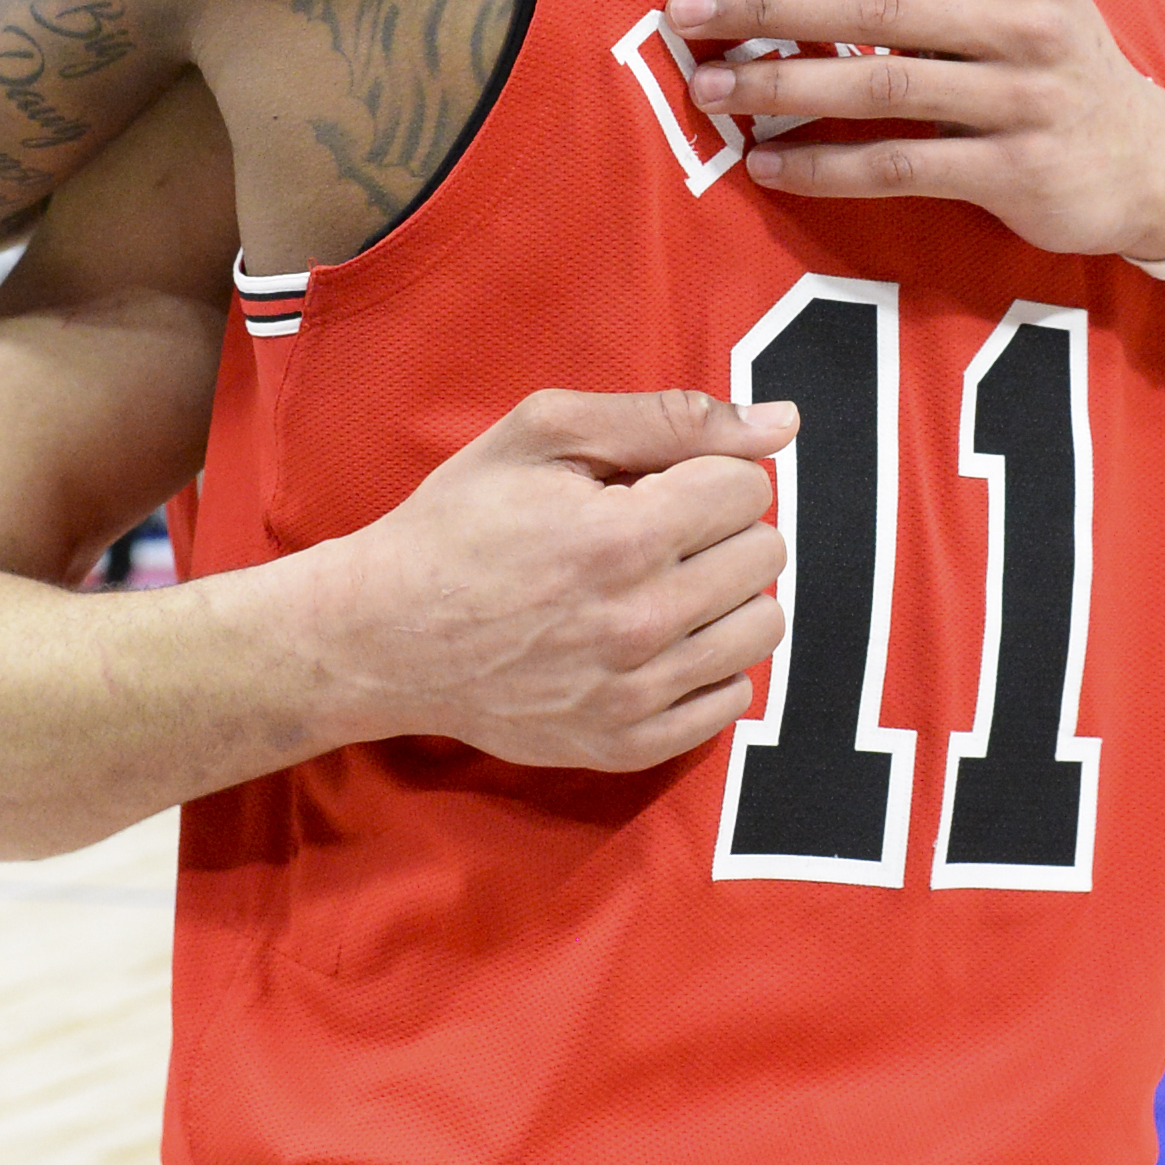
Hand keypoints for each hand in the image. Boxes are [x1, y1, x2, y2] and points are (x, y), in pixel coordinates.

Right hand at [303, 388, 794, 772]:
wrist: (383, 635)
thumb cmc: (459, 522)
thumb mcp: (542, 433)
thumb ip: (668, 418)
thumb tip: (781, 424)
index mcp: (623, 537)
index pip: (749, 489)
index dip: (704, 472)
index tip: (653, 485)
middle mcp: (641, 623)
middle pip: (764, 554)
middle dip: (718, 527)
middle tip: (652, 531)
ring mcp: (636, 694)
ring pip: (762, 628)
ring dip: (723, 595)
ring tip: (660, 582)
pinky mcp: (627, 745)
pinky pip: (732, 699)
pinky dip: (707, 664)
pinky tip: (653, 640)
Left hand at [667, 0, 1164, 261]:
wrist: (1152, 163)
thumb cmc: (1051, 61)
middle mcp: (1026, 19)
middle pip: (874, 6)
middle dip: (768, 9)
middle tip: (686, 15)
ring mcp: (1026, 98)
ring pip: (881, 87)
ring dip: (784, 88)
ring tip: (713, 92)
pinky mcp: (1018, 172)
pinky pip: (901, 167)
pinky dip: (827, 167)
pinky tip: (770, 166)